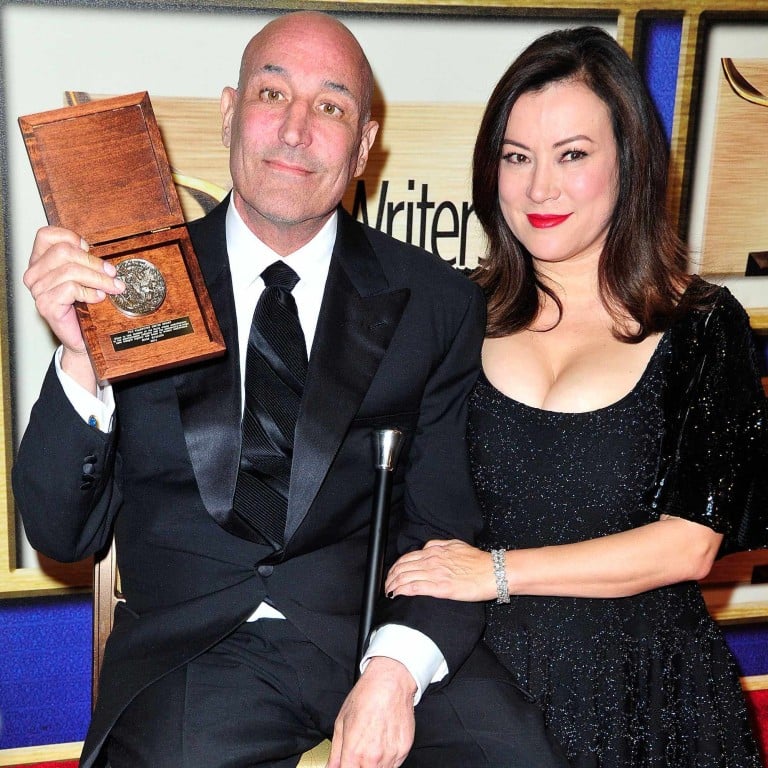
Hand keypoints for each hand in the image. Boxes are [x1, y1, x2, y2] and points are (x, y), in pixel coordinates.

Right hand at [23, 226, 123, 388]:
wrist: (82, 339)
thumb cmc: (84, 307)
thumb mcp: (85, 278)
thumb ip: (84, 261)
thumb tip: (99, 253)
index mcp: (40, 262)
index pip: (47, 235)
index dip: (71, 237)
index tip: (90, 249)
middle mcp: (34, 274)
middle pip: (63, 251)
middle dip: (94, 262)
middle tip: (112, 273)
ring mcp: (38, 290)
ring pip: (70, 270)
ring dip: (98, 279)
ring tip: (112, 287)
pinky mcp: (46, 305)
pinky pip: (70, 288)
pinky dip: (90, 292)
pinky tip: (99, 298)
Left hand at [327, 657, 415, 767]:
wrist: (390, 682)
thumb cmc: (366, 696)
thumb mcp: (341, 721)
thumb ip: (335, 752)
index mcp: (354, 752)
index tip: (348, 764)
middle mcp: (373, 758)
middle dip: (360, 767)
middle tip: (360, 755)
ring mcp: (390, 756)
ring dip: (375, 765)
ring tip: (372, 745)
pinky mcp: (404, 750)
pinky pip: (395, 765)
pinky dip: (388, 759)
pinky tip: (384, 742)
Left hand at [385, 539, 495, 601]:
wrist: (493, 571)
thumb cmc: (478, 560)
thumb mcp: (455, 544)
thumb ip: (439, 545)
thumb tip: (427, 548)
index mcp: (435, 551)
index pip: (407, 557)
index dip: (396, 566)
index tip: (392, 573)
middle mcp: (432, 560)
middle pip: (403, 567)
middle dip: (391, 576)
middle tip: (387, 585)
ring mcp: (435, 573)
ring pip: (405, 577)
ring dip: (393, 584)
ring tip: (389, 591)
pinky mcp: (440, 588)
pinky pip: (414, 587)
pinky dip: (402, 590)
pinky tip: (397, 594)